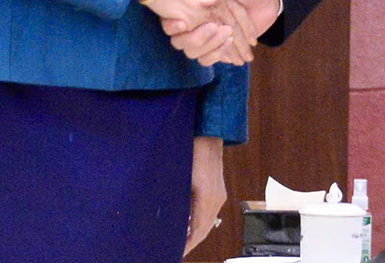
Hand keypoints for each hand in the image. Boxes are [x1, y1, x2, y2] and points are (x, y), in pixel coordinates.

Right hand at [137, 0, 257, 63]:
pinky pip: (210, 58)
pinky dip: (219, 56)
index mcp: (196, 5)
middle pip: (184, 40)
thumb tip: (204, 2)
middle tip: (219, 28)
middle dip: (198, 38)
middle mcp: (199, 21)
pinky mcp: (221, 46)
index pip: (176, 20)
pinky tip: (231, 53)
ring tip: (229, 37)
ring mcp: (209, 35)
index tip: (181, 23)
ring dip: (211, 48)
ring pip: (196, 52)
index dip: (173, 25)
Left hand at [186, 136, 225, 254]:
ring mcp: (219, 196)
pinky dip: (198, 222)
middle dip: (191, 242)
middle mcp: (217, 200)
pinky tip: (187, 223)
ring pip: (207, 222)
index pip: (198, 231)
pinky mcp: (217, 191)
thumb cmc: (192, 150)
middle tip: (176, 250)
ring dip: (195, 232)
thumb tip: (165, 218)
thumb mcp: (179, 177)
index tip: (176, 253)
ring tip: (179, 241)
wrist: (208, 133)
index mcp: (208, 199)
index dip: (187, 245)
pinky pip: (209, 213)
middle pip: (204, 230)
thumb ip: (175, 199)